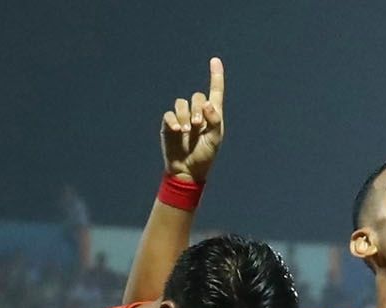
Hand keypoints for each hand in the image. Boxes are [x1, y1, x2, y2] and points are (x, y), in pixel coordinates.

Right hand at [162, 57, 225, 183]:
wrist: (188, 170)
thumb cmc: (205, 155)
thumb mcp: (216, 139)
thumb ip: (215, 120)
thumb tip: (208, 103)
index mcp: (212, 114)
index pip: (215, 91)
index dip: (215, 76)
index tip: (215, 60)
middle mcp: (197, 112)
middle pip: (197, 96)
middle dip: (198, 109)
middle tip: (198, 125)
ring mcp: (182, 117)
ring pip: (181, 103)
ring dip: (185, 115)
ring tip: (187, 131)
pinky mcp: (169, 124)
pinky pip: (169, 114)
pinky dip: (173, 120)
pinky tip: (178, 131)